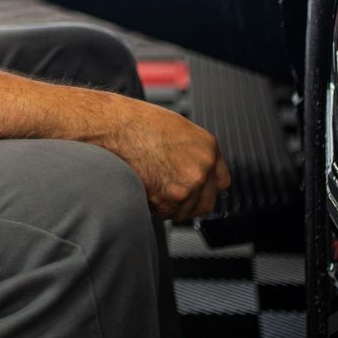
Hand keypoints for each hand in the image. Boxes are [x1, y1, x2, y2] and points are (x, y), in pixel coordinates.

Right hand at [108, 98, 230, 221]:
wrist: (116, 126)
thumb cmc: (139, 123)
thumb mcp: (178, 129)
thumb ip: (194, 152)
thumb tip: (196, 168)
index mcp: (208, 148)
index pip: (222, 182)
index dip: (207, 187)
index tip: (198, 188)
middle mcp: (202, 168)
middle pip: (206, 203)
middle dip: (190, 202)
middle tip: (172, 193)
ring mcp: (187, 186)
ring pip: (184, 212)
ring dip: (170, 206)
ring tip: (153, 186)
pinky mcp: (167, 199)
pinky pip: (165, 214)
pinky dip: (154, 207)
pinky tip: (145, 188)